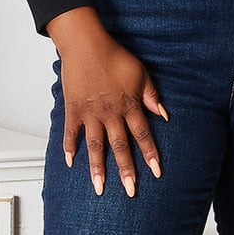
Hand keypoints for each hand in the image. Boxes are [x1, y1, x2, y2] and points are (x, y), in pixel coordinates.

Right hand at [46, 7, 166, 196]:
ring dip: (98, 168)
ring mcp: (90, 113)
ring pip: (96, 146)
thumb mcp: (141, 73)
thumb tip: (164, 115)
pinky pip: (71, 132)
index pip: (143, 135)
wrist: (86, 44)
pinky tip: (70, 162)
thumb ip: (151, 96)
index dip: (150, 154)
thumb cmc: (114, 55)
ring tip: (99, 188)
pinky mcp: (73, 109)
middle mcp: (110, 113)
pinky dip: (69, 147)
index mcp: (129, 105)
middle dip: (126, 170)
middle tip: (130, 190)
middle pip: (120, 146)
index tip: (156, 172)